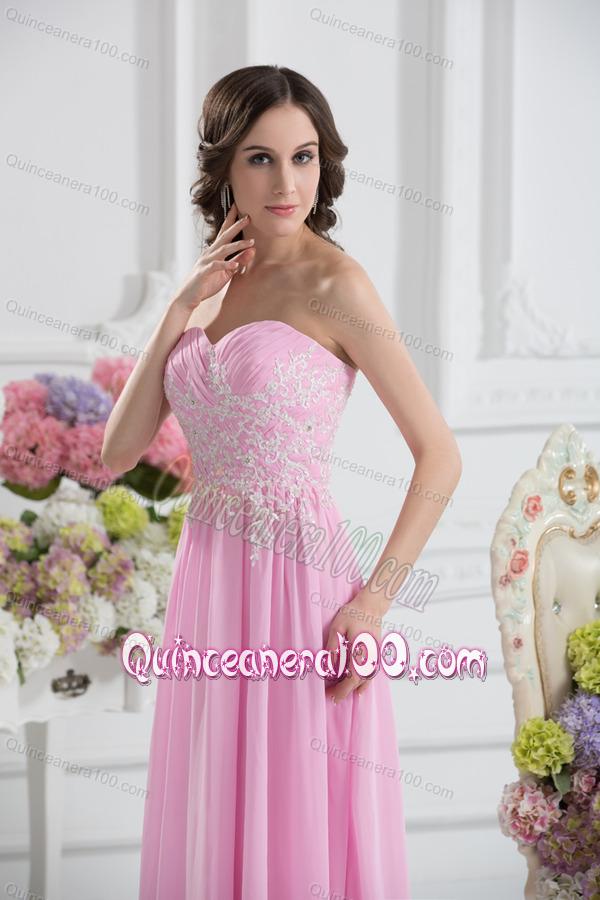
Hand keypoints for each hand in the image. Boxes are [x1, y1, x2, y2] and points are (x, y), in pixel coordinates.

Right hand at [173, 202, 256, 311]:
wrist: (187, 297)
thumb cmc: (206, 284)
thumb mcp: (226, 272)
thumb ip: (239, 261)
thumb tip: (252, 250)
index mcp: (215, 252)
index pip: (224, 233)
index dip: (232, 221)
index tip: (241, 210)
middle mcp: (210, 253)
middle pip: (224, 237)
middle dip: (236, 226)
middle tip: (248, 217)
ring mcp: (206, 262)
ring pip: (223, 250)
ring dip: (237, 245)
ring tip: (250, 243)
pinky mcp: (204, 273)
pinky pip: (216, 266)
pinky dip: (226, 265)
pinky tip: (235, 264)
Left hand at [323, 588, 385, 703]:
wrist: (372, 605)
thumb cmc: (354, 613)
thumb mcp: (337, 626)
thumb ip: (333, 646)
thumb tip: (329, 665)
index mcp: (361, 651)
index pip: (353, 677)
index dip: (343, 689)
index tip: (332, 696)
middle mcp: (371, 657)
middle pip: (359, 682)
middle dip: (345, 691)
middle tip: (332, 697)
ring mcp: (375, 656)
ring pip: (367, 679)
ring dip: (355, 688)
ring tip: (342, 694)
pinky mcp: (376, 653)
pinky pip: (372, 673)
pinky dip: (365, 682)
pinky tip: (360, 688)